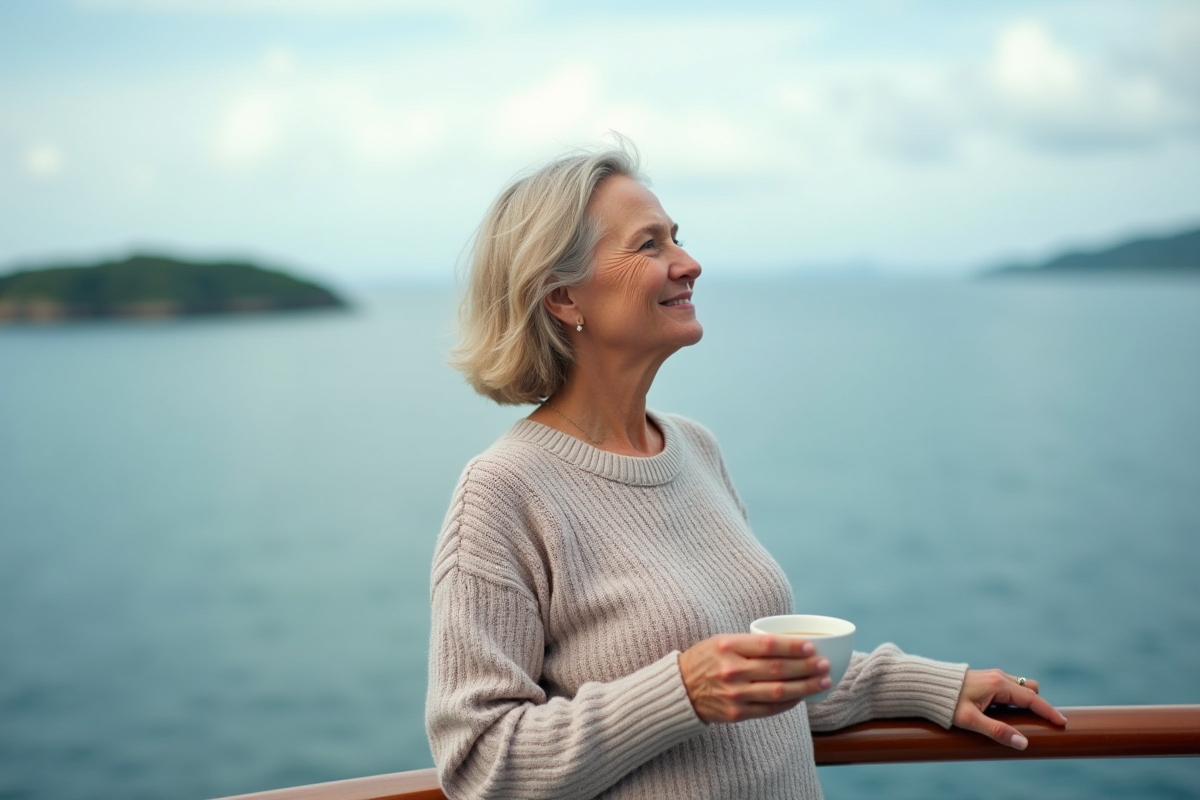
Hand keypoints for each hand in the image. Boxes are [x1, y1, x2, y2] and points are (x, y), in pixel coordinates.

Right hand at [678, 634, 830, 723]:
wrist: (680, 689)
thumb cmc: (706, 660)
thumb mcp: (722, 641)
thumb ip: (751, 643)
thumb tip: (791, 644)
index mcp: (727, 646)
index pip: (768, 645)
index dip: (793, 646)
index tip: (812, 647)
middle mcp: (731, 670)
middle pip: (778, 669)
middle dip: (806, 667)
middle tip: (824, 664)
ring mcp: (734, 694)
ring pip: (778, 691)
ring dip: (805, 687)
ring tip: (823, 681)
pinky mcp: (737, 713)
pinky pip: (770, 709)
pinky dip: (789, 703)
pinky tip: (802, 697)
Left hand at [953, 669, 1067, 748]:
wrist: (927, 685)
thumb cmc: (947, 703)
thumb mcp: (970, 720)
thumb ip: (997, 731)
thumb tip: (1023, 743)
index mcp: (998, 685)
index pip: (1032, 699)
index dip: (1048, 711)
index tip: (1063, 723)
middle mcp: (998, 677)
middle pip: (1030, 690)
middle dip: (1040, 706)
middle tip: (1045, 725)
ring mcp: (993, 676)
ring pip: (1021, 687)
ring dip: (1027, 701)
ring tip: (1027, 721)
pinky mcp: (987, 679)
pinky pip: (1011, 687)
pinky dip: (1016, 698)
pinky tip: (1010, 712)